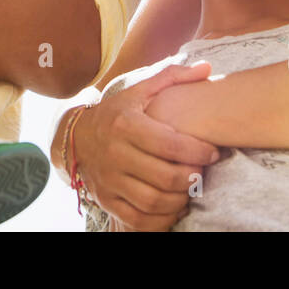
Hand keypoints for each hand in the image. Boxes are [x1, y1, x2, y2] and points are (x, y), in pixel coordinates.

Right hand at [72, 62, 219, 230]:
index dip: (197, 152)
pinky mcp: (107, 201)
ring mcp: (110, 181)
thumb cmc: (117, 113)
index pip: (169, 144)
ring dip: (180, 199)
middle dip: (192, 177)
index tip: (212, 153)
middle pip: (165, 177)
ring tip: (190, 188)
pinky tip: (173, 206)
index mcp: (126, 125)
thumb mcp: (139, 90)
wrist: (76, 138)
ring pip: (154, 201)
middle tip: (203, 172)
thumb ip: (172, 77)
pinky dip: (162, 219)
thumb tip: (207, 68)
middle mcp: (115, 154)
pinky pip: (139, 220)